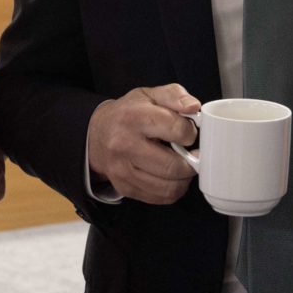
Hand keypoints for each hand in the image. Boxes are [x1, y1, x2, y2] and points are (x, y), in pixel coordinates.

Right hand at [87, 84, 202, 203]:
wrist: (98, 134)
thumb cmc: (128, 114)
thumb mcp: (149, 95)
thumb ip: (174, 95)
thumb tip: (194, 107)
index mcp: (133, 117)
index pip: (176, 130)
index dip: (191, 132)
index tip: (189, 132)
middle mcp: (124, 145)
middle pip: (173, 165)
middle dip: (192, 161)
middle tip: (193, 154)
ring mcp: (122, 170)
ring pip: (169, 187)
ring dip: (184, 178)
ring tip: (182, 165)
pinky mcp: (125, 187)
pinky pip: (161, 197)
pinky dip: (174, 189)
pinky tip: (171, 176)